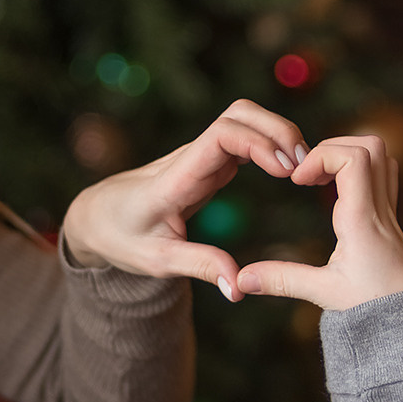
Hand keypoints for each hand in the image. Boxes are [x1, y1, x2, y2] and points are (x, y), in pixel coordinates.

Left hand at [61, 100, 307, 299]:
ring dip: (278, 134)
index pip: (221, 135)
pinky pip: (245, 139)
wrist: (98, 215)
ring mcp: (200, 155)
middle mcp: (190, 157)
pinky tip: (289, 170)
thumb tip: (239, 288)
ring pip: (244, 119)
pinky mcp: (209, 162)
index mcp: (176, 178)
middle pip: (239, 113)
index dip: (259, 143)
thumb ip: (200, 267)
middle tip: (304, 167)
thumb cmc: (123, 237)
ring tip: (302, 170)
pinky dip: (271, 145)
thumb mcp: (157, 260)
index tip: (285, 170)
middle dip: (278, 129)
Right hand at [235, 134, 402, 311]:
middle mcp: (379, 208)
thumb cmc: (376, 309)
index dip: (320, 156)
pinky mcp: (390, 219)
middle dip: (332, 147)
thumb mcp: (324, 294)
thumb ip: (282, 280)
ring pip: (381, 156)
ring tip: (319, 178)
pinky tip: (335, 193)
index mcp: (362, 219)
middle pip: (370, 145)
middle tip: (306, 174)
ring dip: (347, 155)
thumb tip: (242, 278)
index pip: (353, 158)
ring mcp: (389, 211)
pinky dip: (357, 170)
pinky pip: (382, 175)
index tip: (297, 179)